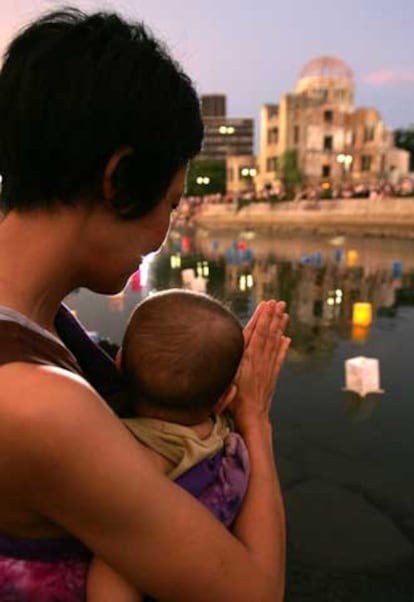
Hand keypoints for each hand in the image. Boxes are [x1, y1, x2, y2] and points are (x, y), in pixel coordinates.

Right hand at [231, 301, 289, 432]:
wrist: (252, 419)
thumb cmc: (234, 402)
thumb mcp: (226, 380)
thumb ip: (229, 363)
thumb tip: (232, 346)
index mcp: (247, 359)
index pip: (255, 333)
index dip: (261, 318)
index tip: (266, 305)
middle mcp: (259, 361)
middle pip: (267, 335)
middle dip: (272, 317)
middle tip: (279, 302)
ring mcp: (267, 368)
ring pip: (275, 343)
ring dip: (279, 327)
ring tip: (284, 313)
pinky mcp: (272, 377)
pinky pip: (279, 358)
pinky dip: (283, 347)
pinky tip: (287, 338)